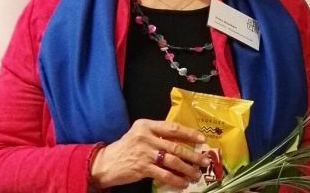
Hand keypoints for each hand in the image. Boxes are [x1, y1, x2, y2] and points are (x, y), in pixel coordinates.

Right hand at [90, 119, 210, 188]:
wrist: (104, 163)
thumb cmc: (125, 147)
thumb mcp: (139, 134)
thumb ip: (157, 134)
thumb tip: (182, 140)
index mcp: (146, 125)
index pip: (173, 128)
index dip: (189, 134)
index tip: (202, 139)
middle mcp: (146, 137)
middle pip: (176, 146)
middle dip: (193, 155)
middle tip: (205, 161)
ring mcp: (144, 153)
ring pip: (173, 161)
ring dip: (188, 169)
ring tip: (197, 174)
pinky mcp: (142, 168)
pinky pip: (164, 175)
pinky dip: (176, 180)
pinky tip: (183, 183)